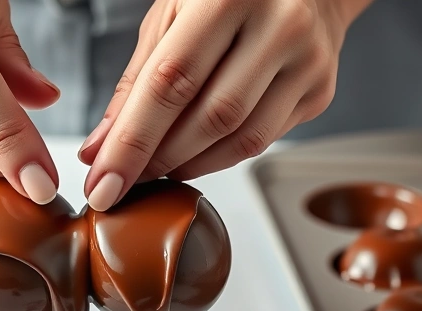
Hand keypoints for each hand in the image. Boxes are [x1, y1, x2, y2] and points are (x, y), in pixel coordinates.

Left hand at [79, 0, 370, 209]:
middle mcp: (278, 24)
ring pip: (241, 139)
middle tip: (124, 178)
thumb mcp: (172, 13)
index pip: (170, 83)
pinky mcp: (320, 90)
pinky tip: (195, 154)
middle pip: (209, 117)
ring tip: (157, 167)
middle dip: (158, 159)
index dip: (132, 142)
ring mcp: (307, 60)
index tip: (104, 182)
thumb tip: (100, 149)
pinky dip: (220, 157)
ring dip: (189, 165)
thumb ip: (136, 81)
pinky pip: (262, 141)